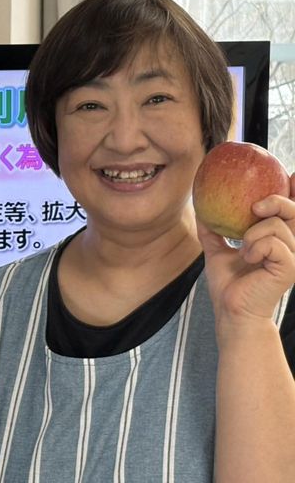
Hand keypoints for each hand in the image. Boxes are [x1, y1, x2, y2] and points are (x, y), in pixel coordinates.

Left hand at [197, 173, 294, 335]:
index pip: (291, 211)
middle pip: (293, 210)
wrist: (230, 310)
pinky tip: (248, 259)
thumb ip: (213, 231)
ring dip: (252, 234)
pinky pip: (272, 243)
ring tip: (243, 251)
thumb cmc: (229, 285)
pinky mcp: (290, 267)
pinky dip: (254, 247)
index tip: (292, 174)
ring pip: (276, 225)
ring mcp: (292, 256)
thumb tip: (200, 208)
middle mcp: (289, 246)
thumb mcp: (217, 251)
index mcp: (277, 240)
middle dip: (276, 201)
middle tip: (255, 207)